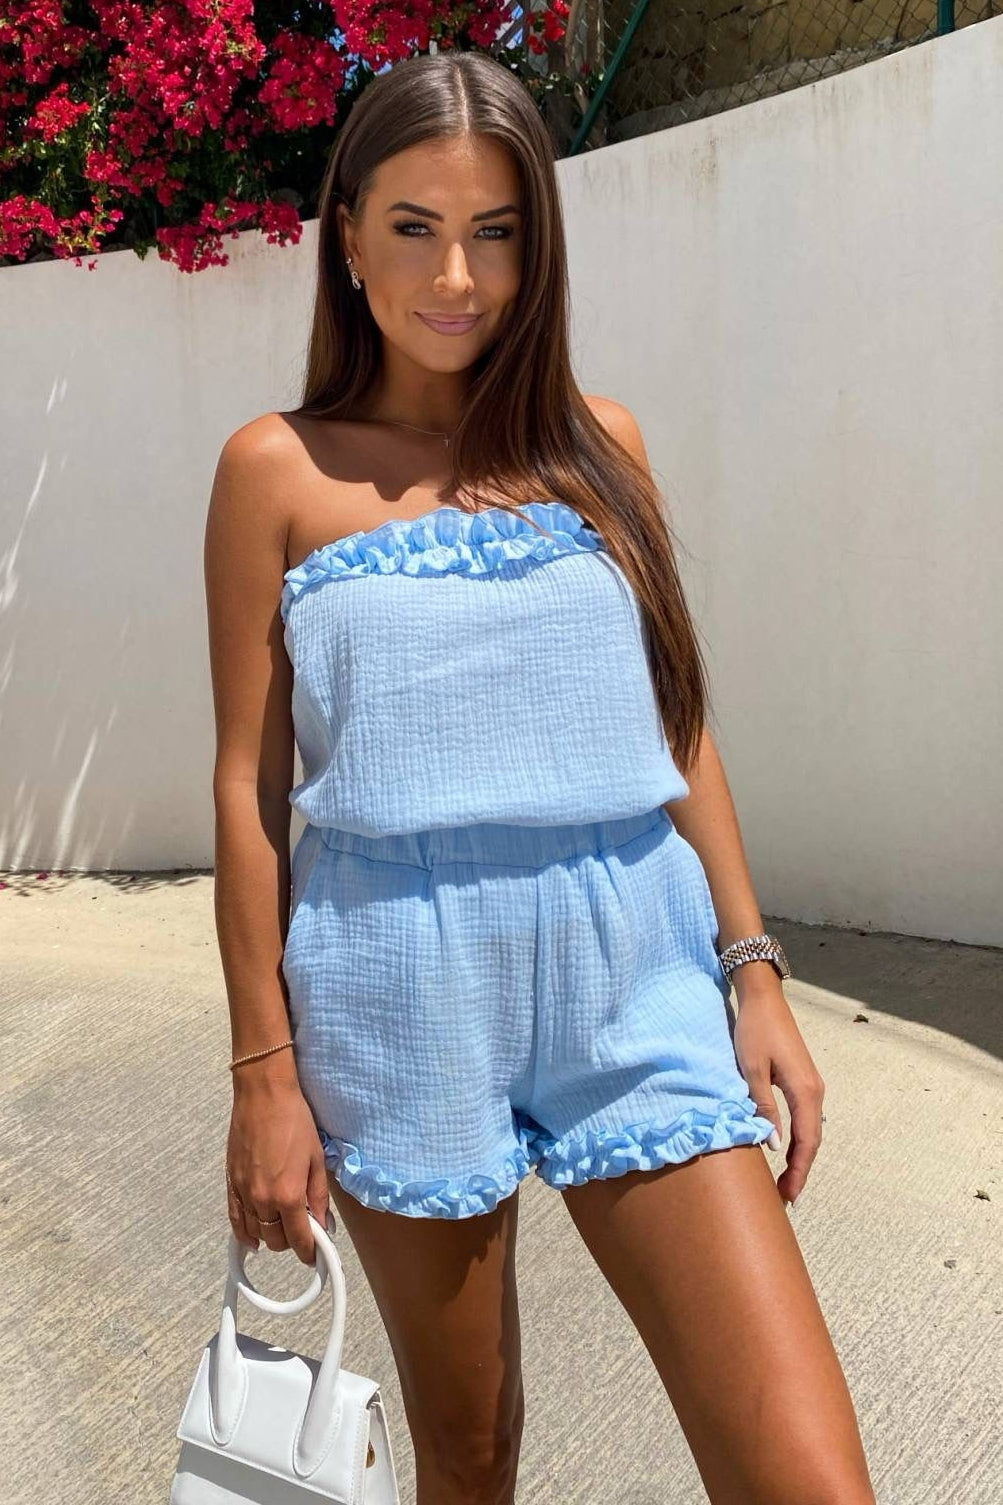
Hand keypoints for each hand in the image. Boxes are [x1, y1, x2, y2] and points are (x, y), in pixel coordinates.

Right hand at [225, 1073, 331, 1264]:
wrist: (263, 1096)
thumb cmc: (295, 1121)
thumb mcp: (317, 1159)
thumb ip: (318, 1197)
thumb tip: (322, 1225)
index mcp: (288, 1195)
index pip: (299, 1239)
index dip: (310, 1252)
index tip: (317, 1255)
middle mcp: (262, 1200)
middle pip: (276, 1241)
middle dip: (292, 1242)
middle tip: (304, 1230)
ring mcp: (243, 1193)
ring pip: (256, 1234)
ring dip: (271, 1236)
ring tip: (284, 1225)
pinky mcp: (230, 1184)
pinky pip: (235, 1220)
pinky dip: (244, 1234)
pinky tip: (252, 1239)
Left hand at [732, 983, 825, 1206]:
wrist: (763, 998)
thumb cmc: (755, 1031)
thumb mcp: (752, 1071)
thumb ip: (764, 1108)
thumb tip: (774, 1146)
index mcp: (805, 1091)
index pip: (806, 1142)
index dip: (798, 1172)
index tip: (789, 1197)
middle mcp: (815, 1091)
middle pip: (812, 1141)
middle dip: (800, 1170)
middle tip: (786, 1198)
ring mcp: (811, 1086)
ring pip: (809, 1130)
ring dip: (798, 1156)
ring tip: (784, 1182)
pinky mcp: (802, 1080)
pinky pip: (804, 1118)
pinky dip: (797, 1139)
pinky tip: (784, 1149)